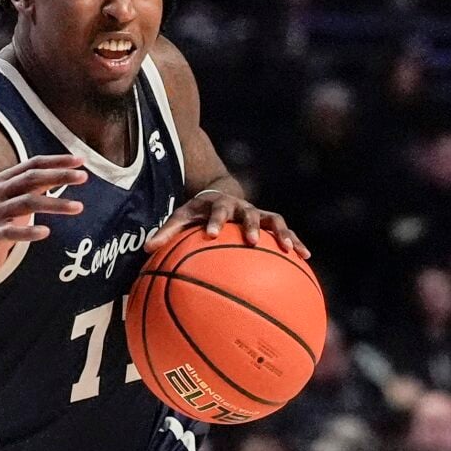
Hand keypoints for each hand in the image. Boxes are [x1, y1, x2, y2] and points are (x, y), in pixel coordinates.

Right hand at [0, 160, 85, 280]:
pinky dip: (29, 231)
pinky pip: (12, 232)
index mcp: (3, 181)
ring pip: (26, 203)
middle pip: (31, 179)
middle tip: (83, 177)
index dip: (56, 161)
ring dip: (55, 203)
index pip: (33, 164)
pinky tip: (46, 232)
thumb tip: (63, 173)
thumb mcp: (14, 200)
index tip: (80, 161)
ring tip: (78, 207)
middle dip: (59, 176)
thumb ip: (34, 187)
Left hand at [163, 187, 307, 254]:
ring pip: (274, 220)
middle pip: (249, 213)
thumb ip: (166, 233)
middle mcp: (241, 206)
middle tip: (251, 242)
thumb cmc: (197, 213)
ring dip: (282, 234)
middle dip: (250, 227)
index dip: (215, 221)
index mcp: (218, 204)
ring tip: (290, 250)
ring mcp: (258, 213)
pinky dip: (295, 242)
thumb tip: (145, 250)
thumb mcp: (181, 217)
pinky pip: (285, 232)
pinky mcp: (269, 222)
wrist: (220, 193)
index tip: (211, 234)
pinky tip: (305, 256)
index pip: (216, 210)